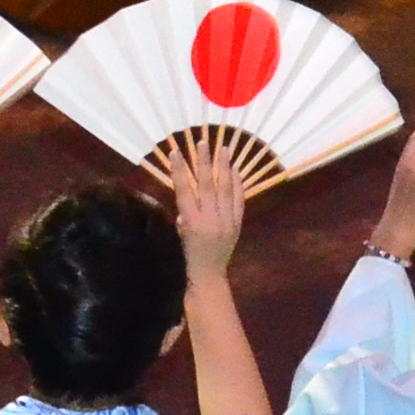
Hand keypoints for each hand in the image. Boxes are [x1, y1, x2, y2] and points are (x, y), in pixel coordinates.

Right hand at [152, 128, 271, 278]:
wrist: (209, 272)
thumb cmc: (190, 251)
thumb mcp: (181, 230)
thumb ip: (185, 208)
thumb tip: (191, 188)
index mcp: (190, 221)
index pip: (183, 190)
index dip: (179, 170)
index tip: (176, 151)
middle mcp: (209, 219)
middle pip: (206, 184)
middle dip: (204, 161)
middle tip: (204, 142)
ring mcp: (226, 220)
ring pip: (225, 188)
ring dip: (223, 166)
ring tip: (223, 149)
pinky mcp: (237, 223)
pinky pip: (238, 199)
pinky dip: (237, 183)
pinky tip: (234, 169)